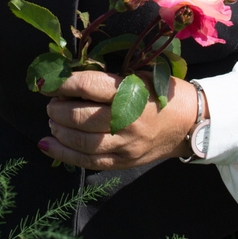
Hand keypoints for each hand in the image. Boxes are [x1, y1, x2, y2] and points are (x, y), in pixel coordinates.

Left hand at [39, 71, 198, 169]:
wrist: (190, 123)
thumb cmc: (159, 93)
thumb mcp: (136, 76)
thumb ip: (104, 79)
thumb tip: (66, 81)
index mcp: (130, 92)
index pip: (88, 86)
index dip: (62, 83)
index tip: (47, 82)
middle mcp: (127, 121)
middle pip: (80, 116)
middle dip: (57, 108)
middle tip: (50, 102)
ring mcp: (125, 145)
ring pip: (81, 141)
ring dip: (58, 130)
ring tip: (52, 120)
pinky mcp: (124, 162)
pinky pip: (88, 162)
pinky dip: (64, 154)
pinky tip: (47, 144)